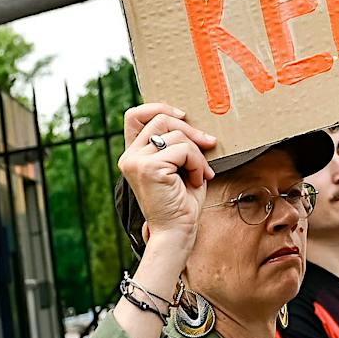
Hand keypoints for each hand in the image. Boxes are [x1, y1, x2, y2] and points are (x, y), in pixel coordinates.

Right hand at [117, 103, 216, 259]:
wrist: (178, 230)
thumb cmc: (182, 199)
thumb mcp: (179, 164)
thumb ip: (177, 142)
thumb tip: (191, 118)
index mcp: (134, 154)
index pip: (135, 115)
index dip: (160, 107)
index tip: (183, 117)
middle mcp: (129, 156)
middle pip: (162, 119)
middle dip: (191, 130)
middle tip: (209, 144)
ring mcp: (135, 161)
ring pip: (177, 134)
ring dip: (197, 153)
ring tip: (199, 172)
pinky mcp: (148, 168)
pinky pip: (183, 150)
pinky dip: (197, 163)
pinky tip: (196, 180)